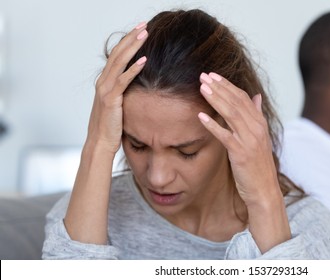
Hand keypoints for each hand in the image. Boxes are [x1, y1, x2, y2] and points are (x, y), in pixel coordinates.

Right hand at [87, 22, 147, 153]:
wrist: (100, 142)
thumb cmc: (111, 125)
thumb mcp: (117, 103)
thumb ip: (124, 91)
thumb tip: (138, 84)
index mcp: (105, 81)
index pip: (116, 55)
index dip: (128, 40)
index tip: (140, 30)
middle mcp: (103, 82)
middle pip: (117, 53)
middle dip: (131, 37)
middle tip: (143, 25)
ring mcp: (105, 90)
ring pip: (119, 62)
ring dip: (133, 47)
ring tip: (145, 34)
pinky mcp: (111, 100)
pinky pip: (123, 81)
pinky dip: (133, 69)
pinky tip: (144, 61)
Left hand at [198, 72, 289, 252]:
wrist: (264, 190)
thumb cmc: (257, 165)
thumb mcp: (259, 138)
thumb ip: (256, 116)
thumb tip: (255, 96)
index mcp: (259, 123)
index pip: (243, 98)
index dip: (228, 85)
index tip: (213, 75)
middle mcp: (257, 128)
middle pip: (236, 102)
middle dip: (219, 87)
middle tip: (203, 75)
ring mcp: (250, 140)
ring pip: (231, 114)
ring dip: (216, 99)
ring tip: (202, 88)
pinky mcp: (241, 153)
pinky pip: (225, 136)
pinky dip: (213, 125)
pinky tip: (200, 116)